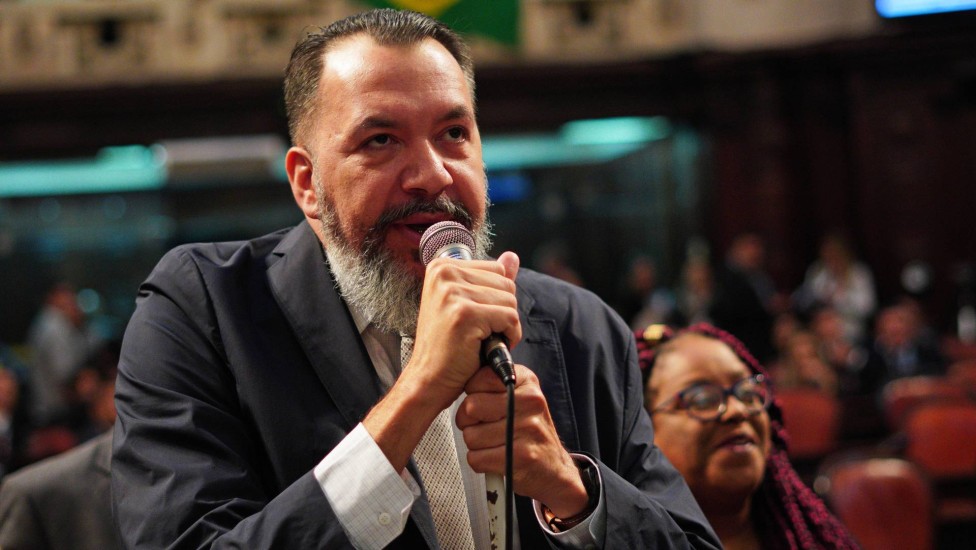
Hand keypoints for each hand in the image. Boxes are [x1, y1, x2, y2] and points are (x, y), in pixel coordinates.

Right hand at [405, 252, 521, 409]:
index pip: (497, 270)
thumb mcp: (468, 305)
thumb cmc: (448, 346)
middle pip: (506, 284)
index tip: (473, 318)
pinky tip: (486, 347)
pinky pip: (510, 318)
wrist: (428, 379)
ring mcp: (452, 292)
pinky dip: (508, 337)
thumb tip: (512, 257)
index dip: (495, 299)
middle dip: (502, 312)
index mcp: (441, 266)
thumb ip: (490, 279)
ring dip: (504, 326)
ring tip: (480, 340)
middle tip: (477, 332)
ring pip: (510, 301)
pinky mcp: (464, 314)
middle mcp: (444, 273)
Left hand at [456, 364, 589, 517]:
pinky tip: (496, 459)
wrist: (553, 470)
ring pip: (471, 435)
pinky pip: (476, 458)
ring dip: (476, 445)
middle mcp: (530, 402)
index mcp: (527, 382)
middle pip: (471, 407)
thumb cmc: (528, 433)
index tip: (484, 406)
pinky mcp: (521, 456)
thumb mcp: (519, 398)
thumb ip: (494, 385)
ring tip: (495, 444)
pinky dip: (480, 462)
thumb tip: (462, 379)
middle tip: (484, 428)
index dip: (473, 395)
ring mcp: (528, 429)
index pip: (480, 378)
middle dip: (468, 422)